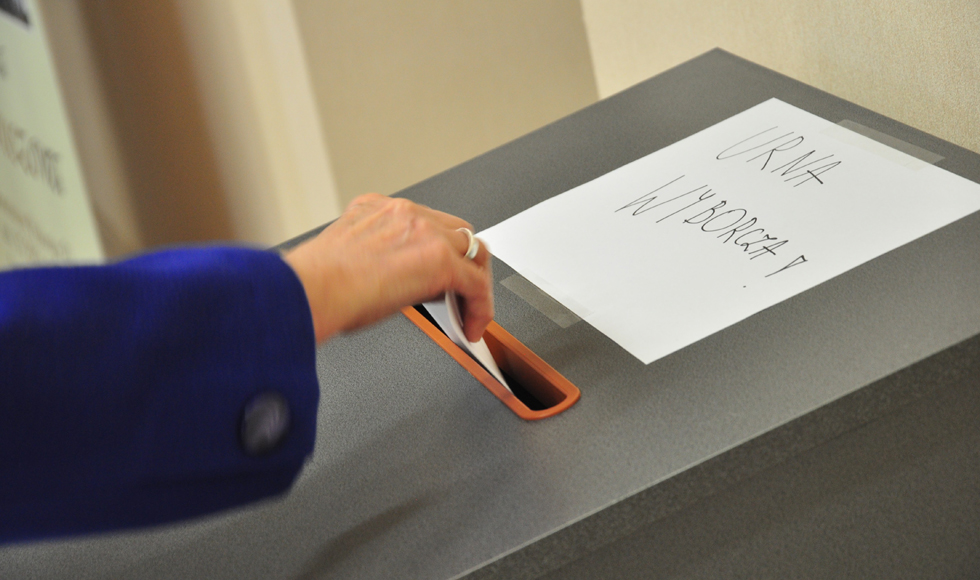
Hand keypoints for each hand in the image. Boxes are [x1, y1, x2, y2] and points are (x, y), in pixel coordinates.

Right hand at [284, 194, 493, 342]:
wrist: (310, 290)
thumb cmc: (315, 285)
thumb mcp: (347, 259)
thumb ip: (375, 260)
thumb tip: (389, 287)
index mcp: (377, 209)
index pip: (424, 223)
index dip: (436, 250)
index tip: (434, 273)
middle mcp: (404, 213)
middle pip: (455, 231)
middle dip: (462, 262)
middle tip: (460, 292)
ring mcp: (425, 232)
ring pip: (473, 251)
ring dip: (474, 281)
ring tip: (470, 310)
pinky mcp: (440, 260)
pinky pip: (476, 283)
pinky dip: (480, 306)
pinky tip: (473, 326)